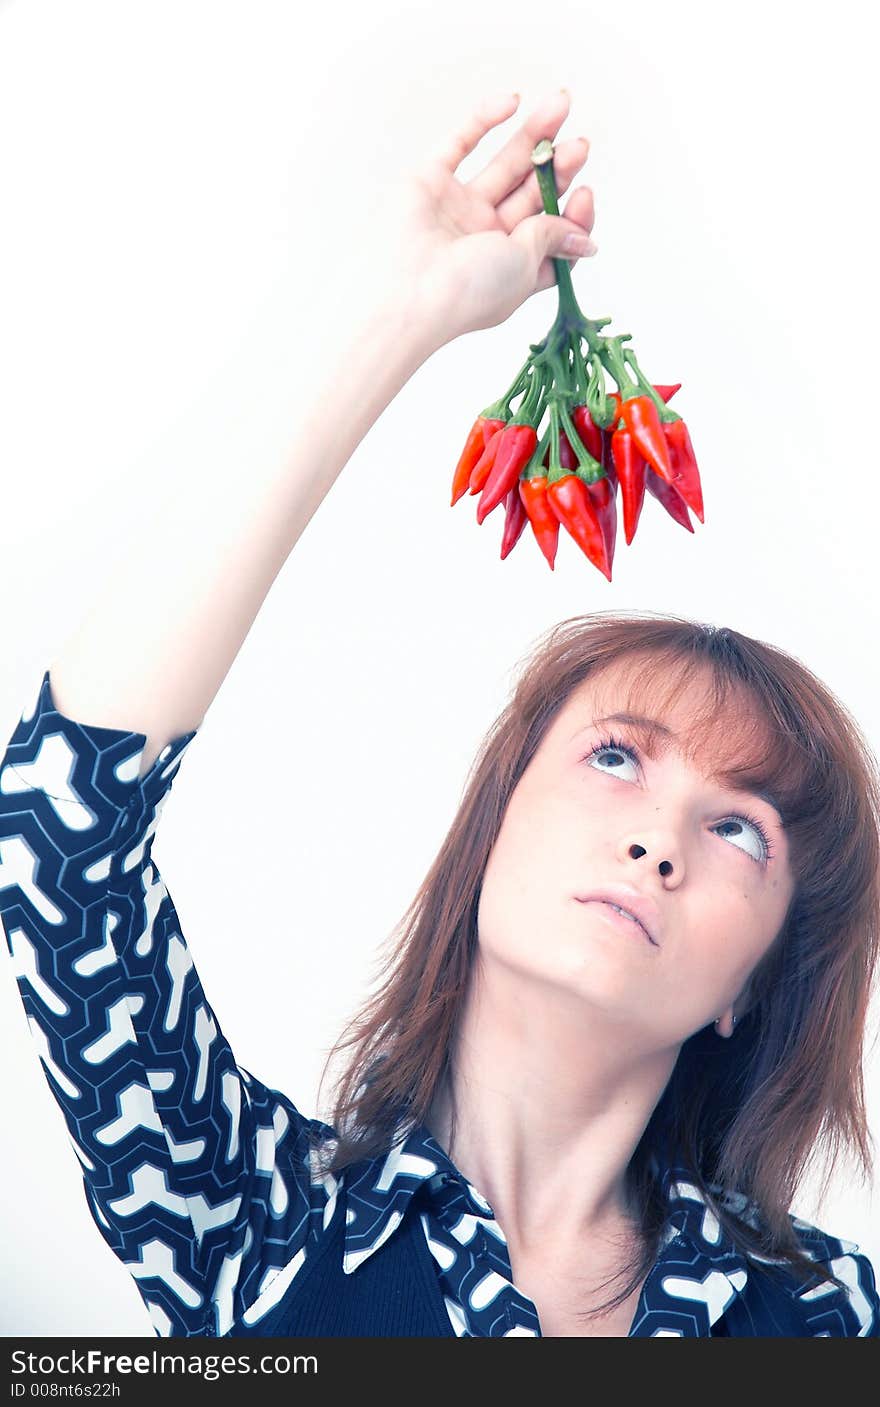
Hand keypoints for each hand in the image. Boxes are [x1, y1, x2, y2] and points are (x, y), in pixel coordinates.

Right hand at [387, 89, 595, 348]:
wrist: (409, 294)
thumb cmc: (468, 293)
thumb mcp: (525, 266)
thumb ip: (551, 239)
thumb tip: (584, 238)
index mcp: (510, 265)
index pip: (550, 233)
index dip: (572, 214)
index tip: (584, 195)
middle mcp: (485, 237)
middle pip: (531, 194)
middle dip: (557, 167)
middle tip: (579, 145)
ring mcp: (457, 208)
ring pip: (503, 165)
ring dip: (533, 137)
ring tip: (560, 106)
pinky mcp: (429, 182)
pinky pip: (460, 143)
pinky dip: (483, 119)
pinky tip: (511, 101)